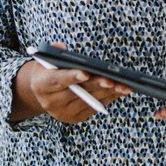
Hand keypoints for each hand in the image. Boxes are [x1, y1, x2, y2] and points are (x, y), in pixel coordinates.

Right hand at [12, 58, 129, 124]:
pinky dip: (108, 98)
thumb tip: (63, 48)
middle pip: (78, 92)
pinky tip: (120, 90)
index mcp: (41, 85)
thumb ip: (53, 51)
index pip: (57, 80)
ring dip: (108, 93)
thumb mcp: (47, 58)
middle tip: (112, 80)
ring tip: (123, 85)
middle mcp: (51, 102)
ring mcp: (63, 113)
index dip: (72, 77)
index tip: (86, 73)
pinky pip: (95, 107)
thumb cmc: (49, 70)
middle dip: (96, 85)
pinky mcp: (75, 118)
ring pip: (90, 101)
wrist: (43, 92)